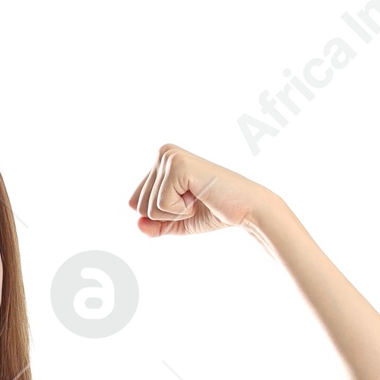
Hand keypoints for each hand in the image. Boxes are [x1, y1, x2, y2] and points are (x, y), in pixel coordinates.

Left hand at [127, 144, 270, 236]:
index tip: (187, 203)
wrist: (244, 208)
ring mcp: (169, 156)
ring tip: (197, 197)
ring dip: (175, 213)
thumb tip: (138, 223)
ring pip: (148, 208)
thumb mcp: (177, 221)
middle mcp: (163, 153)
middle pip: (139, 206)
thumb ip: (154, 225)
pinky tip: (199, 195)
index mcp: (161, 161)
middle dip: (167, 215)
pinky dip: (180, 211)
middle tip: (194, 201)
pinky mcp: (177, 165)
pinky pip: (160, 206)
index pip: (135, 203)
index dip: (161, 216)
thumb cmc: (213, 211)